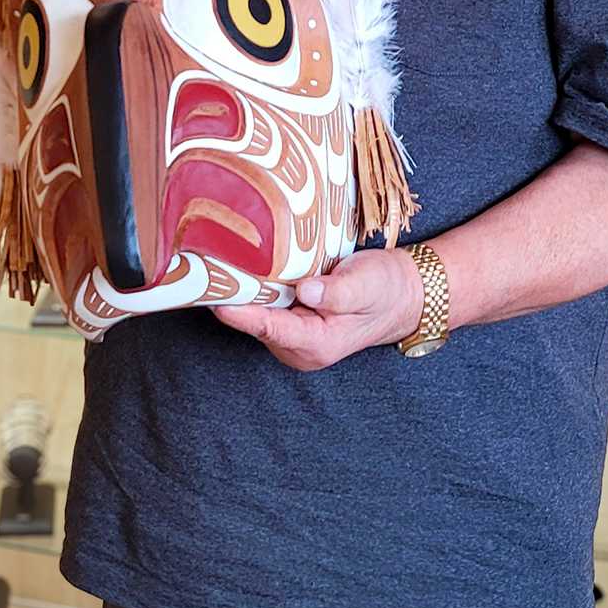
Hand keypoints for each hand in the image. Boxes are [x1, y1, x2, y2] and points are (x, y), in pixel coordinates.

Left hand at [211, 248, 423, 370]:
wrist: (400, 294)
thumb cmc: (385, 289)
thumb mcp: (368, 285)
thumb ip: (338, 291)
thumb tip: (306, 290)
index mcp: (317, 344)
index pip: (271, 328)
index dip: (242, 314)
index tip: (217, 300)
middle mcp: (299, 346)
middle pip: (256, 321)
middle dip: (234, 297)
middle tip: (208, 267)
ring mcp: (293, 335)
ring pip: (257, 313)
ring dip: (241, 291)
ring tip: (216, 261)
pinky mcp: (291, 320)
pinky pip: (265, 306)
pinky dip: (253, 288)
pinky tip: (240, 265)